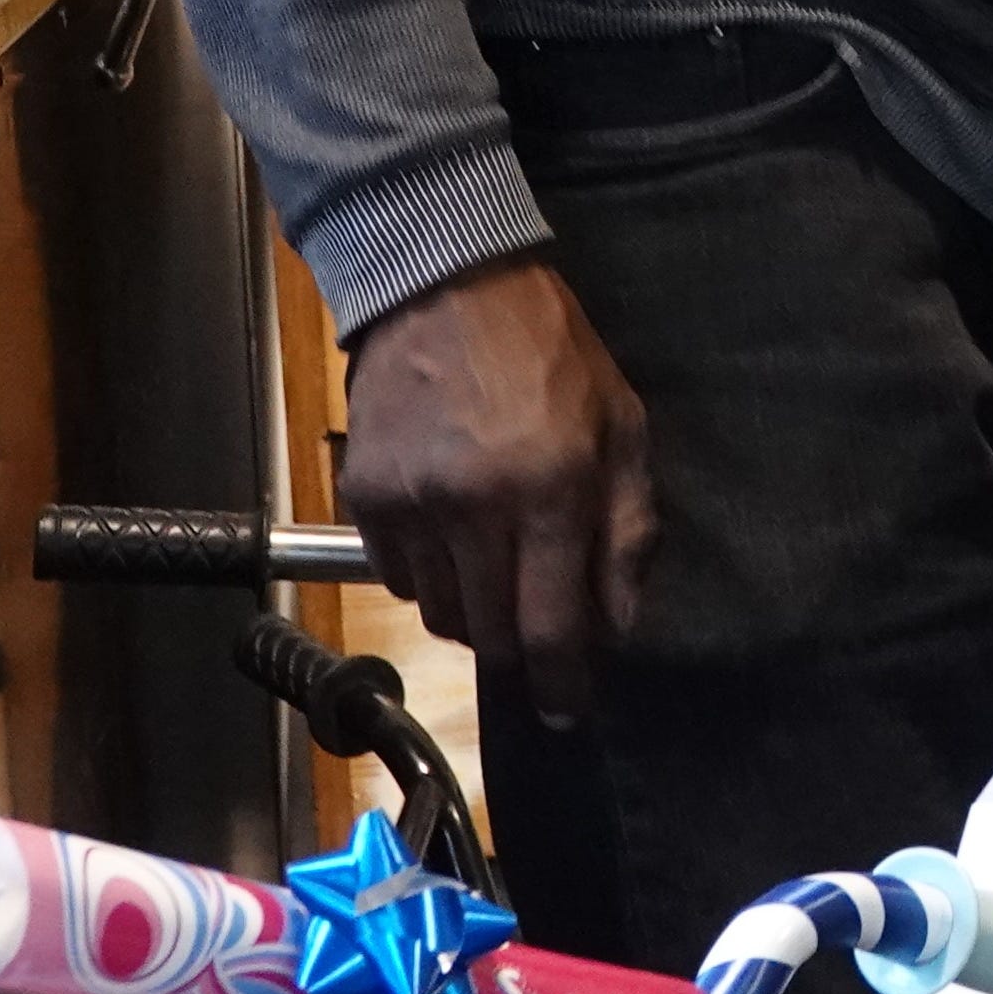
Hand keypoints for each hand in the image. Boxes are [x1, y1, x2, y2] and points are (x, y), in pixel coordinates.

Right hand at [338, 255, 655, 725]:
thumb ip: (628, 528)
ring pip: (442, 616)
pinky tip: (452, 532)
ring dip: (476, 612)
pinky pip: (398, 579)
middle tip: (542, 622)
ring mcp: (412, 504)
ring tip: (498, 563)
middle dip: (523, 645)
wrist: (442, 285)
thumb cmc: (548, 352)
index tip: (570, 709)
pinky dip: (429, 576)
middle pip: (492, 635)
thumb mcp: (622, 425)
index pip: (553, 626)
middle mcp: (476, 506)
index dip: (565, 682)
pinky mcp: (365, 496)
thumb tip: (622, 622)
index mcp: (552, 488)